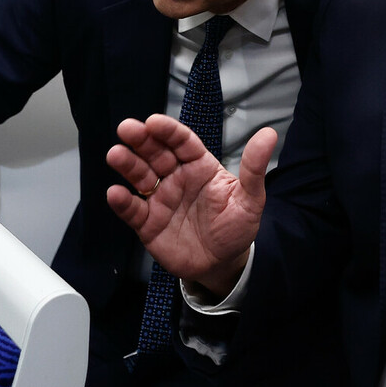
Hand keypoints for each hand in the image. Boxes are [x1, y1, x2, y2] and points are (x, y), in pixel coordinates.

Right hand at [106, 114, 273, 297]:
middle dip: (141, 140)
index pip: (182, 142)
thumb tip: (269, 134)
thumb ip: (254, 168)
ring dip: (127, 165)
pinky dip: (122, 202)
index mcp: (199, 166)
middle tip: (127, 129)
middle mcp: (176, 178)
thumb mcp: (250, 198)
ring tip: (116, 155)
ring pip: (140, 176)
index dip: (168, 131)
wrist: (224, 264)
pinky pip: (133, 210)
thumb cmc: (236, 226)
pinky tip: (115, 194)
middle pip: (156, 154)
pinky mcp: (148, 223)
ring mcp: (160, 199)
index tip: (154, 122)